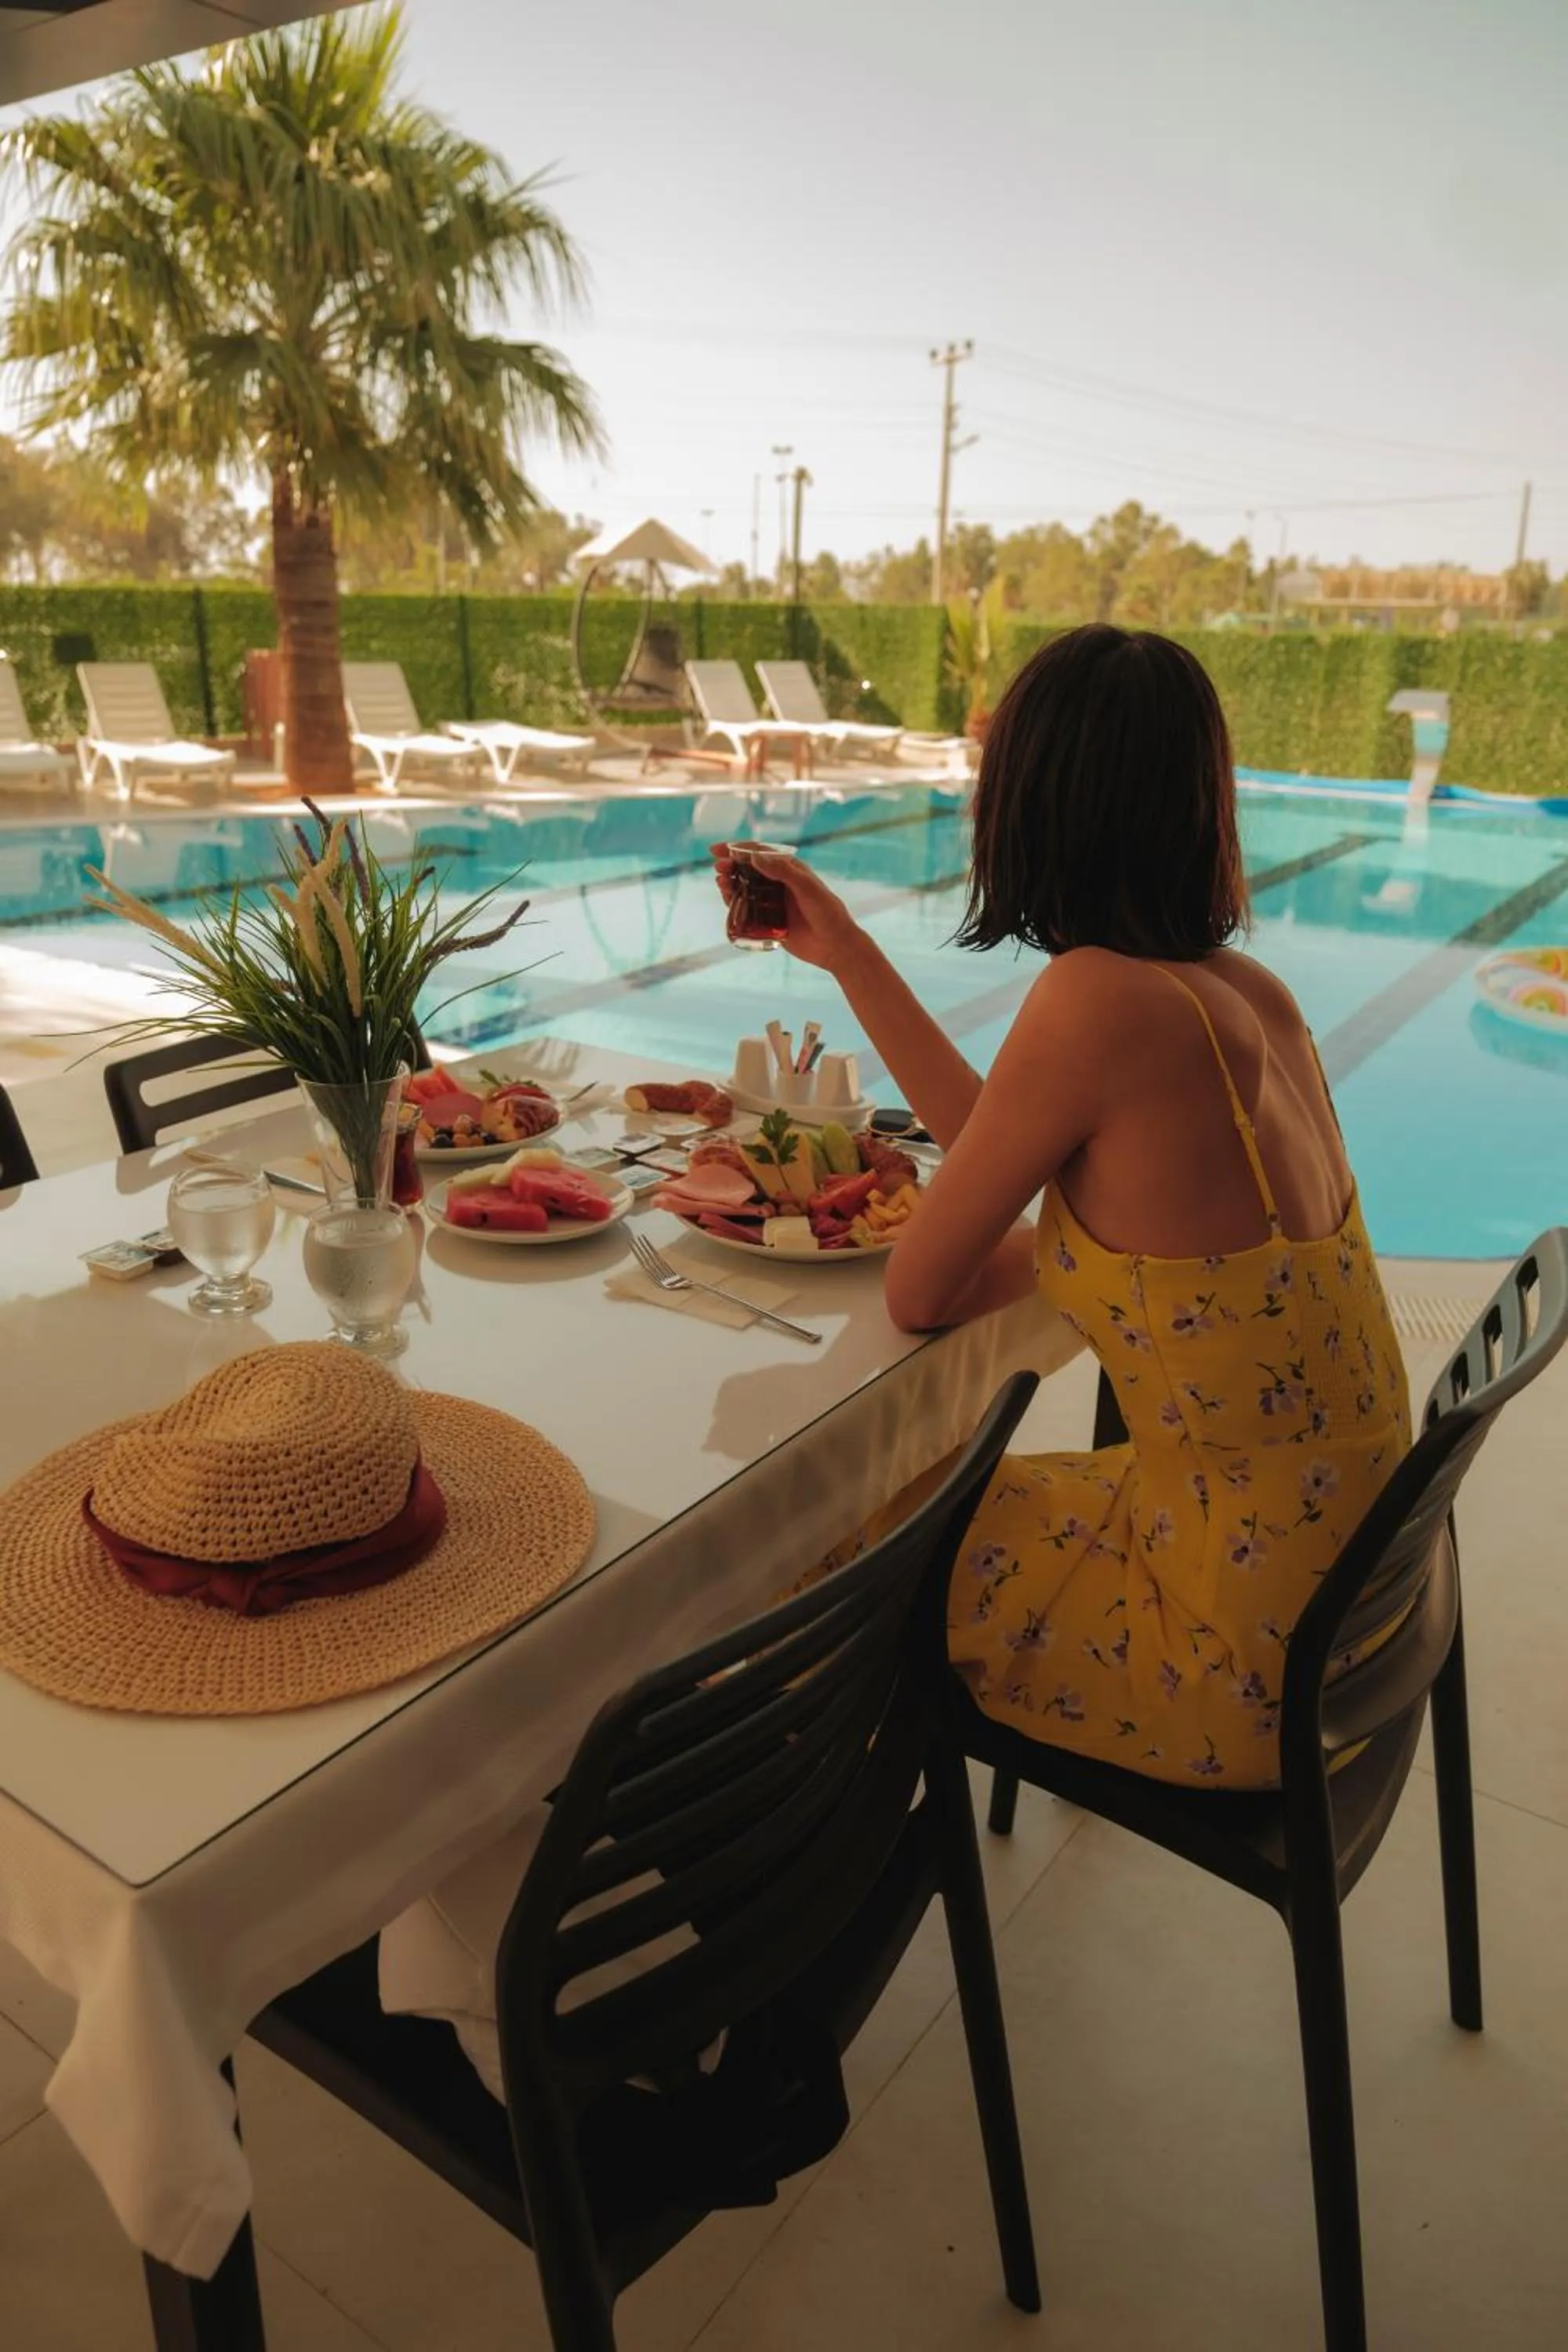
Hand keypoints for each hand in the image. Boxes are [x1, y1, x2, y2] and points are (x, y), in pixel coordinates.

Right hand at [710, 845, 866, 973]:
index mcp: (789, 869)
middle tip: (718, 869)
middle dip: (729, 866)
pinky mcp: (769, 921)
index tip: (716, 850)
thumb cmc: (827, 912)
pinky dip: (735, 905)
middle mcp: (779, 883)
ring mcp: (773, 902)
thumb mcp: (806, 887)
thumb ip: (783, 871)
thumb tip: (754, 857)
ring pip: (745, 889)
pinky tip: (729, 903)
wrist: (835, 946)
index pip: (758, 853)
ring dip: (730, 884)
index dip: (736, 849)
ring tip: (721, 884)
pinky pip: (748, 911)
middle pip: (747, 870)